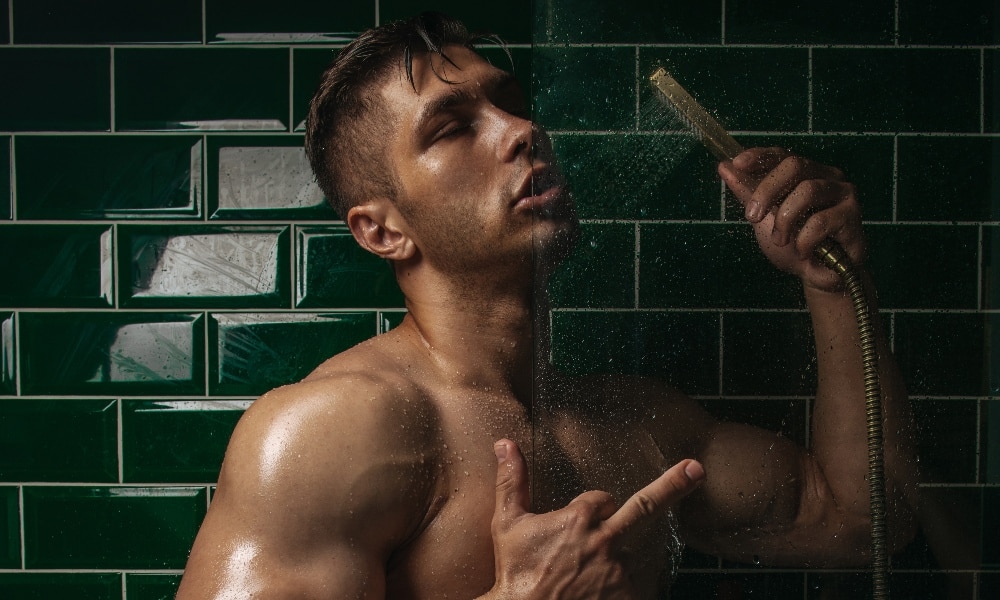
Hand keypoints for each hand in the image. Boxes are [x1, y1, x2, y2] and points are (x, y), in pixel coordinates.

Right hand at [487, 439, 703, 598]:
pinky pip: (632, 587)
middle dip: (673, 485)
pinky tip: (593, 593)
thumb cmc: (516, 573)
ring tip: (581, 582)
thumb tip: (506, 443)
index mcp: (579, 518)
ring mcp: (619, 573)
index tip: (579, 523)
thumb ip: (512, 481)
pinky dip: (617, 589)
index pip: (601, 499)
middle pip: (643, 508)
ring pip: (627, 556)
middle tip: (696, 470)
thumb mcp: (508, 524)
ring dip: (612, 562)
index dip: (592, 508)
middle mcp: (605, 542)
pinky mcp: (626, 597)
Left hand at [717, 147, 864, 291]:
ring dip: (785, 220)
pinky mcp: (852, 214)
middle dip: (767, 190)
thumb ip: (747, 193)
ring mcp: (842, 193)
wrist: (817, 276)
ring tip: (780, 241)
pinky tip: (803, 251)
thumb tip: (724, 166)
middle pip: (794, 166)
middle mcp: (826, 176)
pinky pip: (821, 220)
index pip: (781, 155)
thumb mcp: (764, 219)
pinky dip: (804, 239)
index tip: (737, 165)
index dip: (759, 156)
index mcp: (804, 173)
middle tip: (752, 216)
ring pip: (808, 190)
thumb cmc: (792, 244)